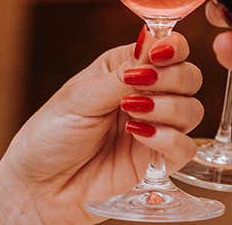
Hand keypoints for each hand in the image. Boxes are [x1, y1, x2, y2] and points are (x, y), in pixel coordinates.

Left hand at [0, 31, 203, 223]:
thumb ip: (121, 76)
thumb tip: (152, 44)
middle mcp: (146, 95)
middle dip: (173, 79)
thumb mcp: (81, 97)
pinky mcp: (156, 161)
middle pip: (189, 77)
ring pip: (192, 110)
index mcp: (125, 68)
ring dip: (168, 109)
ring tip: (132, 115)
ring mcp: (154, 128)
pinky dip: (169, 140)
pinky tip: (139, 136)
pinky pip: (186, 148)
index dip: (172, 47)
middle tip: (142, 86)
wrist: (39, 187)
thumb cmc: (50, 135)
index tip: (160, 54)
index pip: (166, 48)